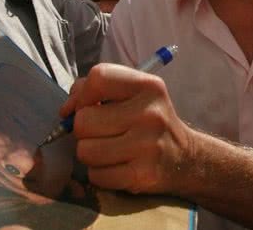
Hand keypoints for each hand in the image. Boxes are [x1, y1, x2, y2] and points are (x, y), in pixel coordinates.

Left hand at [59, 63, 193, 194]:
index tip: (84, 106)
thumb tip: (67, 109)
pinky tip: (115, 166)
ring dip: (90, 152)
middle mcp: (150, 113)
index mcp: (148, 86)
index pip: (98, 78)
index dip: (81, 94)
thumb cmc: (150, 121)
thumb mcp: (135, 94)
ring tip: (108, 150)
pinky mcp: (142, 175)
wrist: (186, 158)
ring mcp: (147, 145)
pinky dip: (99, 173)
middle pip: (83, 120)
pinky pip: (96, 175)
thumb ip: (99, 89)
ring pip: (85, 150)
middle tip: (101, 132)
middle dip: (84, 130)